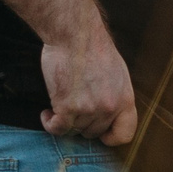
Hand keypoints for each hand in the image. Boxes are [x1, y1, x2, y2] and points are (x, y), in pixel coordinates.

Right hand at [40, 30, 137, 144]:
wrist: (75, 34)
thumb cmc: (93, 47)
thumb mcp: (117, 72)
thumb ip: (114, 94)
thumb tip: (109, 111)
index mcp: (125, 99)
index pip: (124, 134)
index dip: (110, 137)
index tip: (100, 133)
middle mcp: (109, 108)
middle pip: (93, 132)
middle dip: (82, 123)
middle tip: (72, 110)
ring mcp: (89, 109)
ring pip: (74, 130)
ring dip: (63, 121)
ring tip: (58, 106)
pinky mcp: (67, 107)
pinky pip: (57, 128)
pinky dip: (49, 123)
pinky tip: (47, 114)